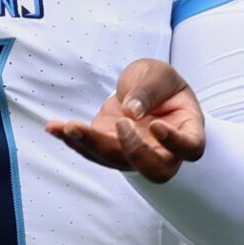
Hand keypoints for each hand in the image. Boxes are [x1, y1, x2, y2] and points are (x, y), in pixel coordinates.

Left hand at [46, 58, 205, 182]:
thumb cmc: (159, 82)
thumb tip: (132, 111)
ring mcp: (134, 155)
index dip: (175, 144)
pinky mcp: (108, 149)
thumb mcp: (158, 74)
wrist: (141, 87)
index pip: (191, 149)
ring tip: (67, 126)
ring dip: (90, 145)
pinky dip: (70, 138)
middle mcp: (163, 151)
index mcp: (187, 131)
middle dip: (131, 152)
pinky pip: (89, 150)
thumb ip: (149, 90)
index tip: (156, 125)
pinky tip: (52, 127)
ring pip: (115, 161)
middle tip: (118, 124)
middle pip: (154, 170)